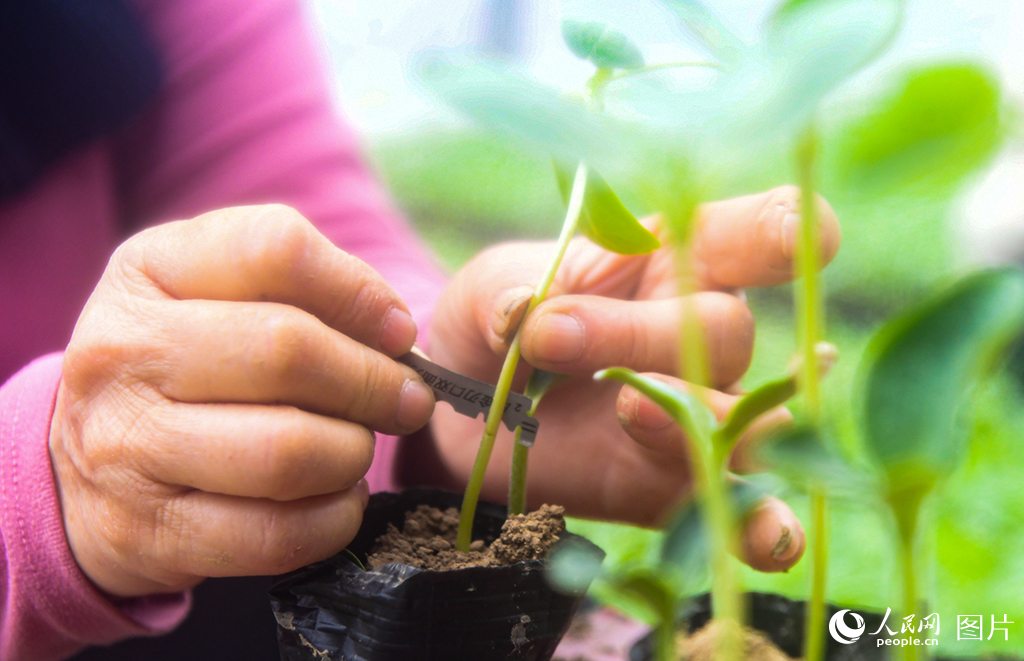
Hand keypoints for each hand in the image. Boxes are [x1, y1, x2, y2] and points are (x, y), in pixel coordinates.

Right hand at [48, 205, 434, 596]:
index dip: (360, 293)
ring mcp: (124, 446)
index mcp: (148, 269)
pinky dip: (333, 519)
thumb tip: (399, 339)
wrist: (86, 465)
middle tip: (406, 401)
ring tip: (356, 450)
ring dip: (352, 454)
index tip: (399, 332)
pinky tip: (336, 499)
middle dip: (373, 383)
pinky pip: (274, 535)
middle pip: (288, 352)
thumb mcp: (220, 296)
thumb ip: (309, 294)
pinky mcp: (145, 532)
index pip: (277, 250)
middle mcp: (122, 350)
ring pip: (287, 451)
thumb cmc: (187, 367)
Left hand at [405, 186, 839, 571]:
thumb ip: (512, 292)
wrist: (459, 414)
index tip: (798, 239)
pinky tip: (771, 540)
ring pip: (745, 418)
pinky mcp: (670, 487)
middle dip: (649, 334)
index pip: (747, 236)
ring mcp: (696, 418)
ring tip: (634, 412)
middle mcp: (699, 337)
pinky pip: (734, 511)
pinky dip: (760, 527)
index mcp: (670, 261)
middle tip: (554, 341)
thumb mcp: (487, 288)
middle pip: (726, 329)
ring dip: (699, 417)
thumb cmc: (491, 324)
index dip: (780, 233)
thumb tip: (541, 320)